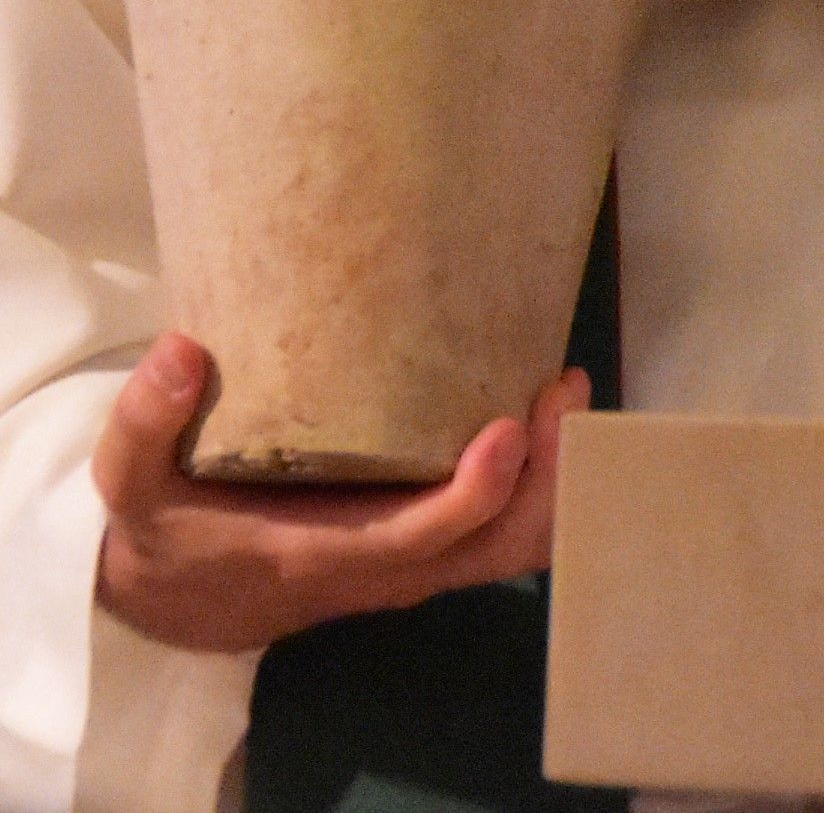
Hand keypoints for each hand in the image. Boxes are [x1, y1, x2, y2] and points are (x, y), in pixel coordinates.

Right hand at [93, 333, 588, 652]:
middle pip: (498, 550)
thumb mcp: (131, 482)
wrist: (174, 600)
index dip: (476, 494)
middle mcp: (386, 569)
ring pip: (511, 546)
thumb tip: (182, 352)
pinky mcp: (421, 543)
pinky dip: (535, 481)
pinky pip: (500, 529)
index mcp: (325, 555)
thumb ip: (145, 421)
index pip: (423, 539)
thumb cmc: (166, 530)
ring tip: (564, 388)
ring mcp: (412, 561)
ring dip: (553, 478)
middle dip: (547, 478)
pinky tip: (539, 411)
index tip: (508, 426)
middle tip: (561, 386)